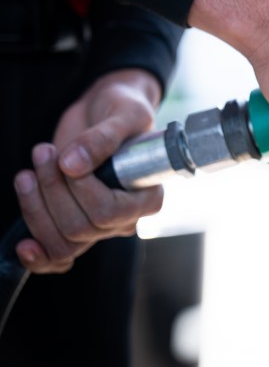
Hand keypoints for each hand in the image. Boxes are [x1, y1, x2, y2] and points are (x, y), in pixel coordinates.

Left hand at [14, 69, 164, 273]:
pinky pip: (58, 257)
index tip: (66, 157)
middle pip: (80, 229)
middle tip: (43, 153)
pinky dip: (38, 258)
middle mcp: (125, 217)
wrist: (103, 110)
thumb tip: (72, 164)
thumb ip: (102, 138)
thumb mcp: (122, 114)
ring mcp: (98, 224)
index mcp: (147, 197)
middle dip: (51, 192)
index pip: (109, 213)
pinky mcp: (73, 223)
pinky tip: (23, 245)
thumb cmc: (123, 108)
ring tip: (28, 174)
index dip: (80, 190)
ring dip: (35, 210)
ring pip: (63, 243)